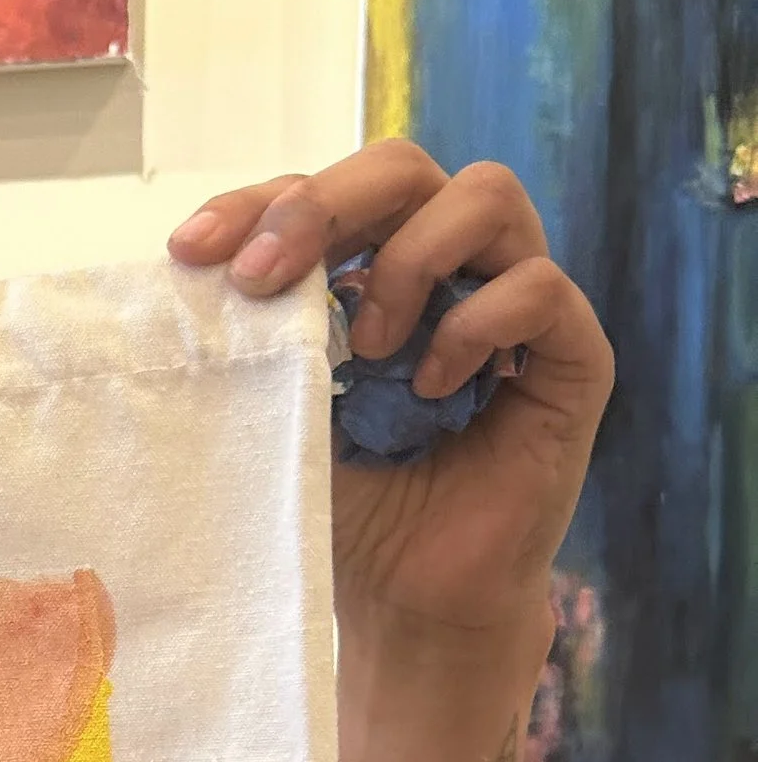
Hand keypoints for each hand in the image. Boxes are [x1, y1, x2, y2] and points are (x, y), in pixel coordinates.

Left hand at [170, 141, 613, 656]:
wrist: (407, 595)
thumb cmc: (345, 498)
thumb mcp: (280, 404)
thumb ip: (258, 334)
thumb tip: (191, 272)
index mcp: (374, 263)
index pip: (323, 189)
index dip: (256, 205)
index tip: (189, 252)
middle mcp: (450, 265)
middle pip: (404, 167)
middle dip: (325, 204)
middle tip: (266, 277)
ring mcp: (516, 302)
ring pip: (488, 195)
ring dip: (408, 261)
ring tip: (370, 347)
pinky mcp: (571, 356)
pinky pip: (540, 288)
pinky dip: (477, 324)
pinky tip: (432, 387)